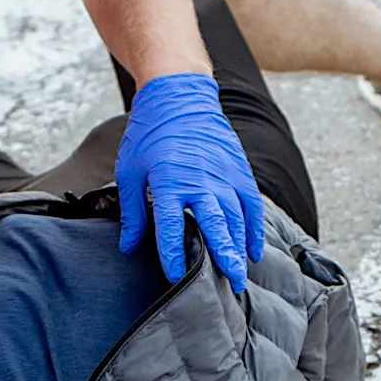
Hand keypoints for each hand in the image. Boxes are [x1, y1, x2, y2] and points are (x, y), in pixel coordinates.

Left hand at [115, 72, 265, 290]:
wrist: (179, 97)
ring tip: (240, 276)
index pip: (170, 225)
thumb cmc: (148, 135)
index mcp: (169, 180)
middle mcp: (202, 180)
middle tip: (230, 284)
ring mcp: (225, 174)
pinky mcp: (239, 170)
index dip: (173, 253)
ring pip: (237, 218)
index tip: (176, 277)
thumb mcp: (129, 172)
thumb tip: (127, 246)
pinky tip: (253, 250)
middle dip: (223, 256)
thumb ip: (131, 212)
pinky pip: (251, 205)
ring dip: (239, 249)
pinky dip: (254, 229)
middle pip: (215, 224)